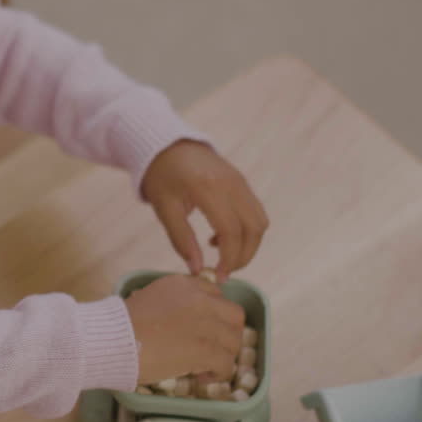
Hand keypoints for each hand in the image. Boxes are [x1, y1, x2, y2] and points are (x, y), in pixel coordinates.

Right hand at [125, 274, 243, 382]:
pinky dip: (218, 374)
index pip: (215, 294)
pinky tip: (201, 378)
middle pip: (234, 315)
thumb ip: (169, 303)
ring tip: (205, 367)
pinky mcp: (207, 349)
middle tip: (213, 348)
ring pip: (234, 341)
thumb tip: (178, 321)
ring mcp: (206, 323)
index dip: (214, 314)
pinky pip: (227, 363)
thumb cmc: (120, 325)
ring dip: (223, 355)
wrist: (113, 340)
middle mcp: (200, 299)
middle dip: (228, 333)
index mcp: (183, 285)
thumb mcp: (147, 299)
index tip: (204, 328)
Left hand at [141, 139, 268, 282]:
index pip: (231, 231)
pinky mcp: (242, 181)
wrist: (167, 145)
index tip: (219, 276)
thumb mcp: (164, 209)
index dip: (229, 258)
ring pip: (260, 221)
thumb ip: (181, 240)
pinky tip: (221, 237)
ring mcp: (240, 181)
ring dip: (249, 245)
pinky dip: (247, 230)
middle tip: (224, 272)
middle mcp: (231, 183)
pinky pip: (255, 211)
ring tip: (223, 255)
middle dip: (243, 256)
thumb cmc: (161, 177)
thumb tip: (197, 270)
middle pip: (253, 228)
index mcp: (208, 188)